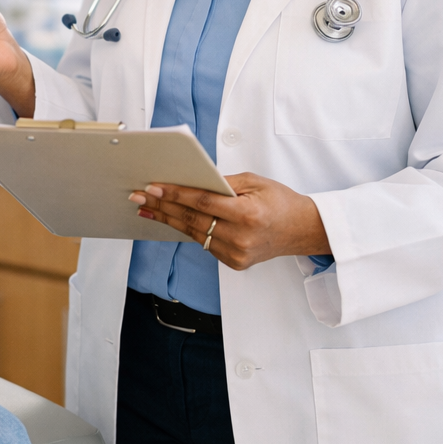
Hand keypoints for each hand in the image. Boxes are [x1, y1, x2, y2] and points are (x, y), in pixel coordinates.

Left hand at [129, 172, 331, 270]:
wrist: (302, 230)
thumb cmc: (280, 201)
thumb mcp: (254, 182)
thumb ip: (223, 182)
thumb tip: (190, 180)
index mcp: (248, 214)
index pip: (203, 203)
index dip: (176, 194)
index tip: (154, 187)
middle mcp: (242, 237)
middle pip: (193, 220)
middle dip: (163, 206)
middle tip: (139, 196)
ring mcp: (237, 254)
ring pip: (195, 234)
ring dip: (169, 220)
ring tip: (147, 208)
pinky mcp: (234, 263)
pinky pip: (205, 244)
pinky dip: (188, 230)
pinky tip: (171, 220)